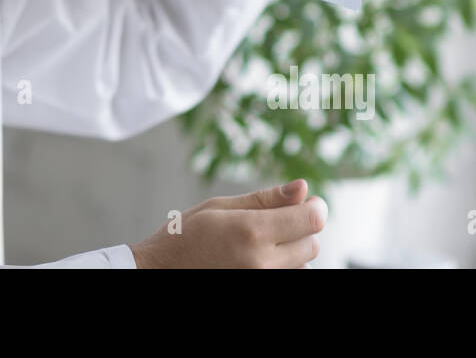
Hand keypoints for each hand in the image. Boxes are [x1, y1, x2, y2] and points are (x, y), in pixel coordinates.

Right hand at [129, 179, 326, 267]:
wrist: (161, 271)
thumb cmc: (185, 236)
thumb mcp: (220, 206)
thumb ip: (265, 199)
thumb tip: (302, 188)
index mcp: (251, 231)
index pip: (312, 220)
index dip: (315, 206)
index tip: (308, 201)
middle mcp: (262, 262)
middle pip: (312, 243)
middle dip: (301, 227)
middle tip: (277, 219)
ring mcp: (262, 280)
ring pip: (303, 263)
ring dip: (292, 249)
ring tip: (260, 241)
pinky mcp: (261, 288)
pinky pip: (288, 276)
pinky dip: (283, 265)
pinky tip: (258, 257)